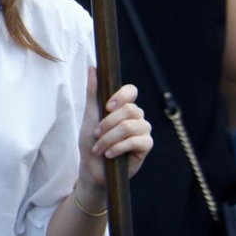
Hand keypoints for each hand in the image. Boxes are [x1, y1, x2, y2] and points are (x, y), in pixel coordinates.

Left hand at [78, 69, 153, 195]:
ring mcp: (143, 131)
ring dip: (109, 138)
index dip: (121, 96)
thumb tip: (93, 67)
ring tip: (99, 148)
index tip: (107, 107)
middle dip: (108, 124)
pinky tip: (109, 154)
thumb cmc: (90, 141)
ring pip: (131, 126)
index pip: (131, 90)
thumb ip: (93, 92)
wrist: (92, 168)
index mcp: (124, 106)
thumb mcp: (89, 115)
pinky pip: (136, 141)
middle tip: (95, 134)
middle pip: (130, 109)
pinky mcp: (146, 146)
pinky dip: (118, 147)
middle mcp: (136, 116)